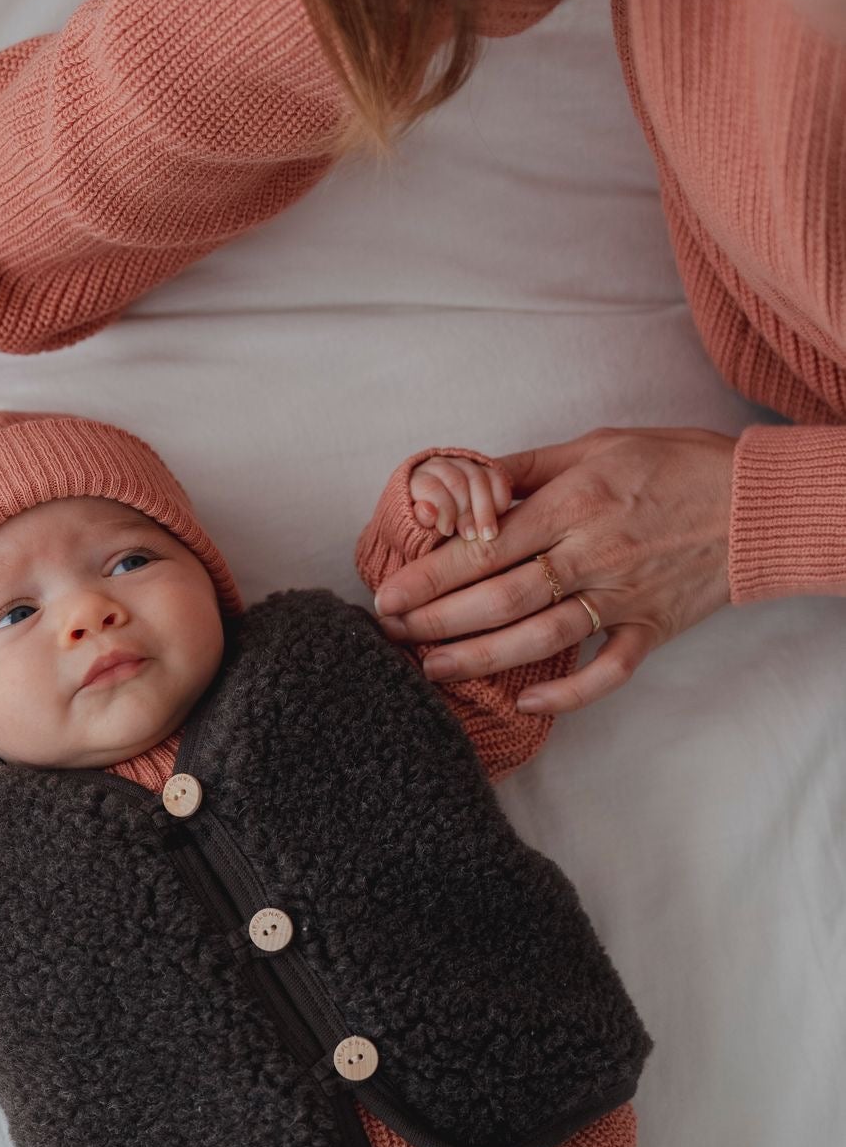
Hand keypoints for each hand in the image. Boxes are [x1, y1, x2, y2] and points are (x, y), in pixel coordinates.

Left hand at [377, 427, 737, 715]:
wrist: (757, 502)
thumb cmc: (672, 464)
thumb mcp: (594, 445)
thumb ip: (526, 468)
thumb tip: (466, 483)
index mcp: (573, 502)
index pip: (486, 546)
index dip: (431, 574)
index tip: (389, 594)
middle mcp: (593, 552)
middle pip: (501, 596)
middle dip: (439, 620)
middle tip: (394, 635)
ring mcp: (623, 596)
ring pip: (541, 635)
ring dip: (482, 658)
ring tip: (434, 669)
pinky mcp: (652, 627)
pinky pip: (609, 671)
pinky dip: (569, 692)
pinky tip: (527, 701)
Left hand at [409, 455, 511, 541]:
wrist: (439, 520)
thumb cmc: (424, 528)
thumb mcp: (417, 529)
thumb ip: (422, 521)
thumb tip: (428, 511)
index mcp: (417, 479)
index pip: (431, 488)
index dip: (442, 510)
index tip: (448, 531)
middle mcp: (439, 466)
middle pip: (457, 482)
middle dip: (466, 512)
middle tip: (471, 536)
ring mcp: (462, 465)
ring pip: (478, 478)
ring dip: (485, 508)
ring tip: (487, 534)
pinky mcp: (483, 469)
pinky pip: (496, 477)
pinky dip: (500, 497)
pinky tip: (499, 516)